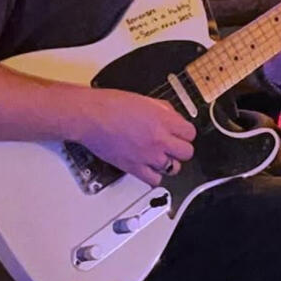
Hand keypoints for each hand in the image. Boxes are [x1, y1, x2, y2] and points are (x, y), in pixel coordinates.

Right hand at [78, 89, 195, 185]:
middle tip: (173, 145)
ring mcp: (147, 156)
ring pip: (174, 168)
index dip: (185, 133)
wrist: (90, 116)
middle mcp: (158, 140)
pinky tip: (150, 168)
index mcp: (163, 120)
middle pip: (186, 153)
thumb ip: (162, 109)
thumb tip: (172, 115)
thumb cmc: (110, 105)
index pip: (191, 133)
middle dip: (181, 148)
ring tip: (161, 156)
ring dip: (169, 162)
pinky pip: (154, 180)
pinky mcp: (134, 168)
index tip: (180, 133)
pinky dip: (154, 176)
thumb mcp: (144, 99)